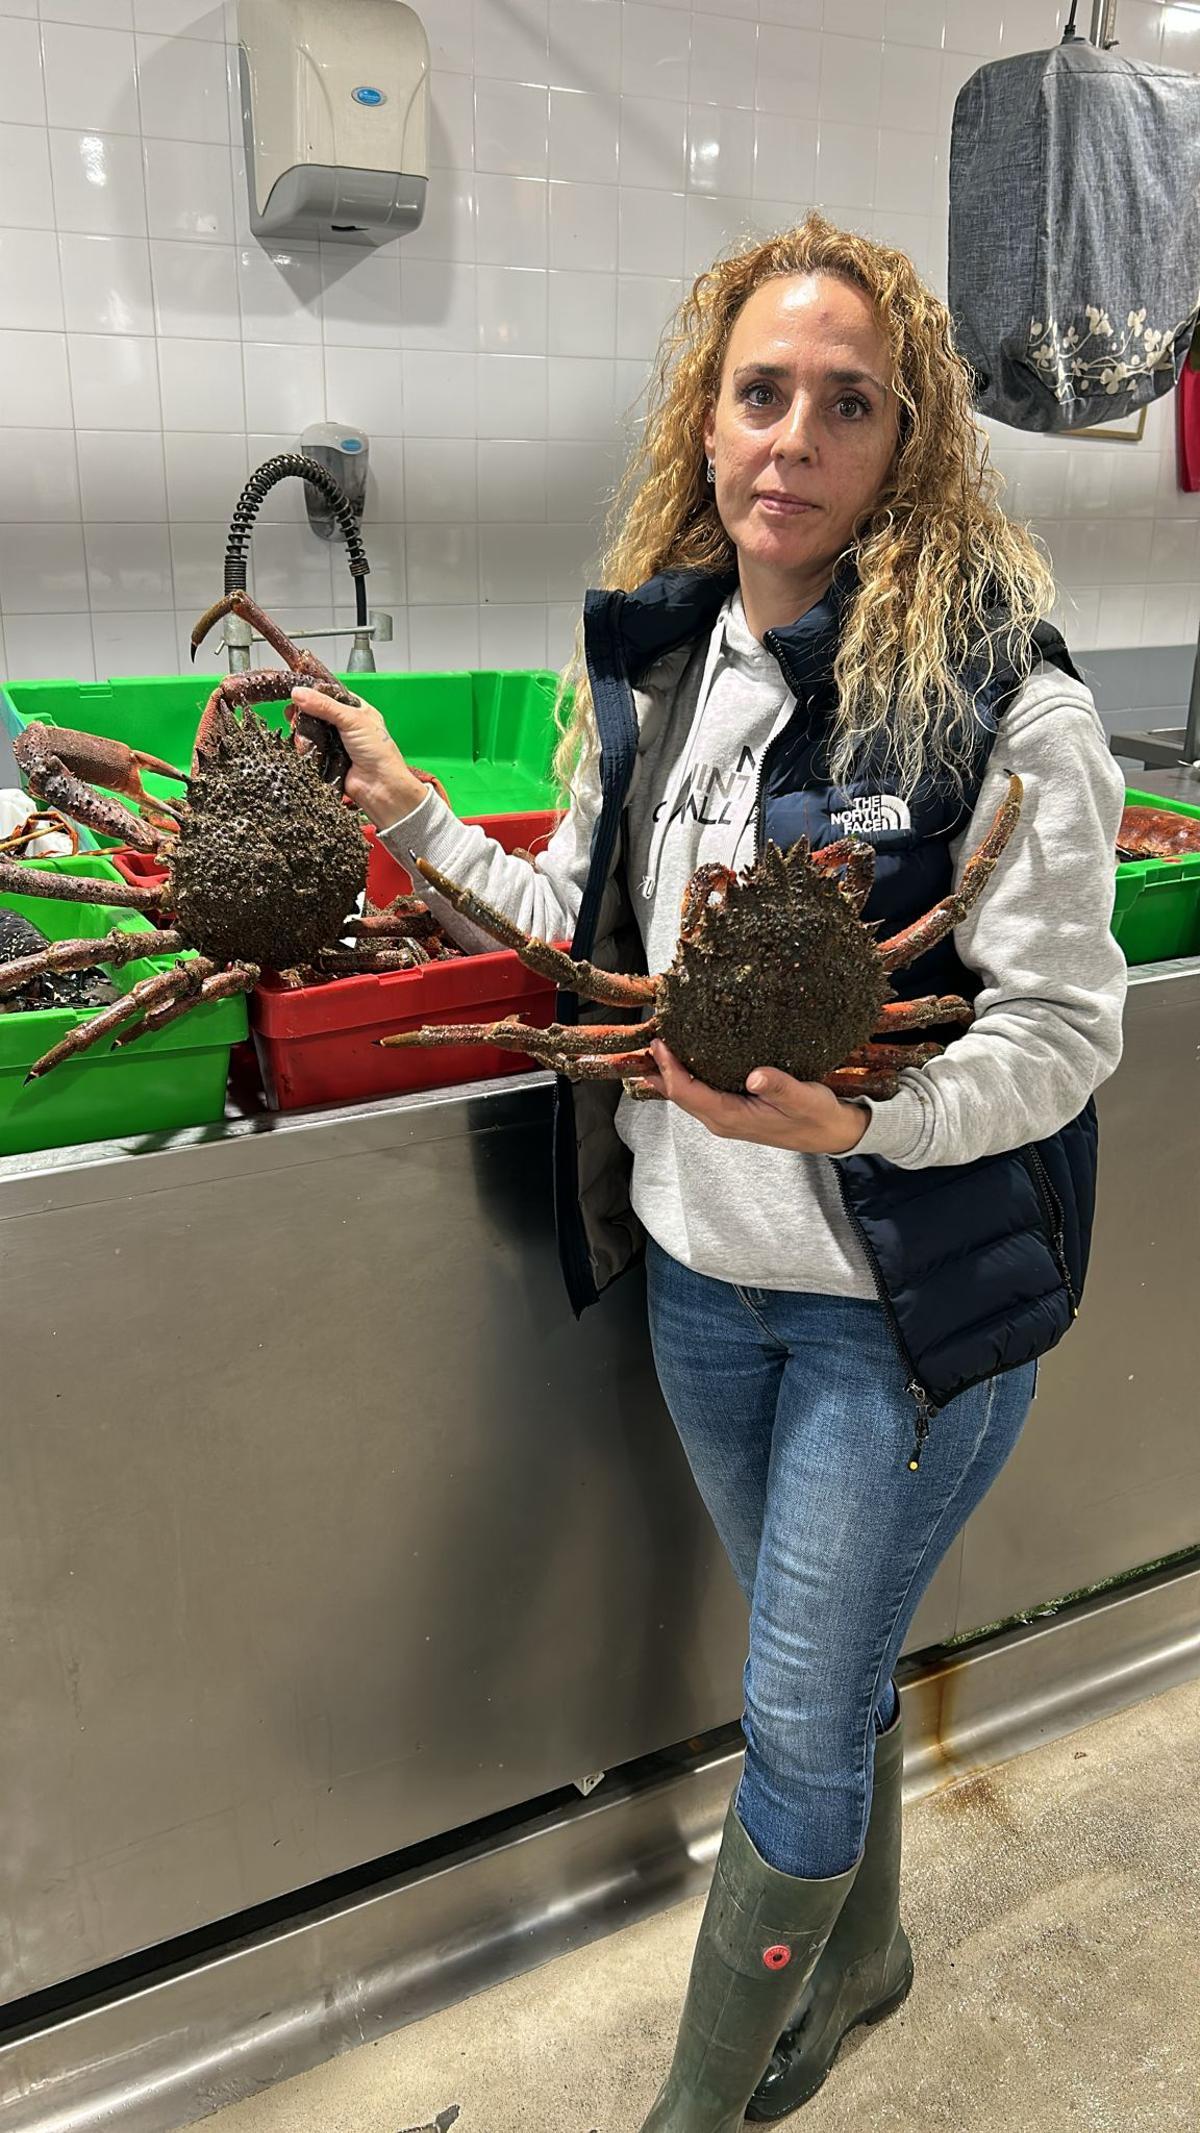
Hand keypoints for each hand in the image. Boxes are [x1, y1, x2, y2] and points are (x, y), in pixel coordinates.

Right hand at [290, 686, 431, 826]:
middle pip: (316, 712)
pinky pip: (310, 749)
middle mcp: (345, 724)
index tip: (296, 692)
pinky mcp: (327, 758)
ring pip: (310, 730)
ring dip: (303, 731)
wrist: (379, 787)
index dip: (313, 692)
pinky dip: (305, 747)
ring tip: (299, 733)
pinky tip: (303, 747)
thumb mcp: (352, 719)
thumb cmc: (378, 752)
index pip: (330, 694)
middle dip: (304, 713)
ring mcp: (335, 742)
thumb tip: (299, 692)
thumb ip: (325, 705)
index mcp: (356, 709)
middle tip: (293, 714)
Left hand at [642, 1041, 869, 1154]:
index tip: (660, 1042)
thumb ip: (780, 1087)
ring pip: (686, 1094)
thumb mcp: (805, 1099)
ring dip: (670, 1072)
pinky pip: (699, 1093)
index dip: (669, 1068)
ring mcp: (724, 1117)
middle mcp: (721, 1120)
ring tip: (659, 1043)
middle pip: (678, 1094)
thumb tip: (755, 1075)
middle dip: (661, 1068)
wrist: (832, 1135)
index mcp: (732, 1118)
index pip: (687, 1093)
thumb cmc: (818, 1117)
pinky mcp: (731, 1110)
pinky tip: (684, 1056)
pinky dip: (686, 1075)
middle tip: (649, 1035)